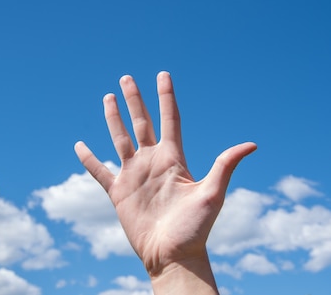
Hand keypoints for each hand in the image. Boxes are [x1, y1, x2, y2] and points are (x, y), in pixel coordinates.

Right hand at [75, 72, 255, 293]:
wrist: (172, 255)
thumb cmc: (195, 229)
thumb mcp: (212, 194)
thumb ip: (225, 166)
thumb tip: (251, 144)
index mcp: (173, 158)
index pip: (169, 119)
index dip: (166, 96)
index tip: (163, 75)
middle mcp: (152, 162)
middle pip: (141, 122)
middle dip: (134, 99)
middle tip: (126, 78)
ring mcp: (134, 175)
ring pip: (120, 138)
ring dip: (113, 118)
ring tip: (108, 98)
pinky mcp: (118, 192)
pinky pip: (99, 171)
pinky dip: (88, 158)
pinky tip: (79, 145)